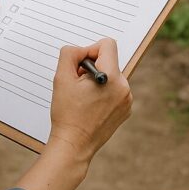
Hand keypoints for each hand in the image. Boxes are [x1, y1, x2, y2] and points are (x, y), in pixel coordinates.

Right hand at [47, 38, 131, 164]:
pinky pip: (115, 90)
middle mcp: (124, 87)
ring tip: (84, 98)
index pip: (108, 45)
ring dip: (97, 80)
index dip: (90, 49)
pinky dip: (103, 93)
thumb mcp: (61, 77)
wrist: (74, 145)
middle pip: (109, 61)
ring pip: (111, 75)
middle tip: (78, 85)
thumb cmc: (67, 113)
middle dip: (91, 67)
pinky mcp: (125, 110)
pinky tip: (91, 107)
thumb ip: (70, 54)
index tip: (80, 65)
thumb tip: (81, 51)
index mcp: (111, 76)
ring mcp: (127, 100)